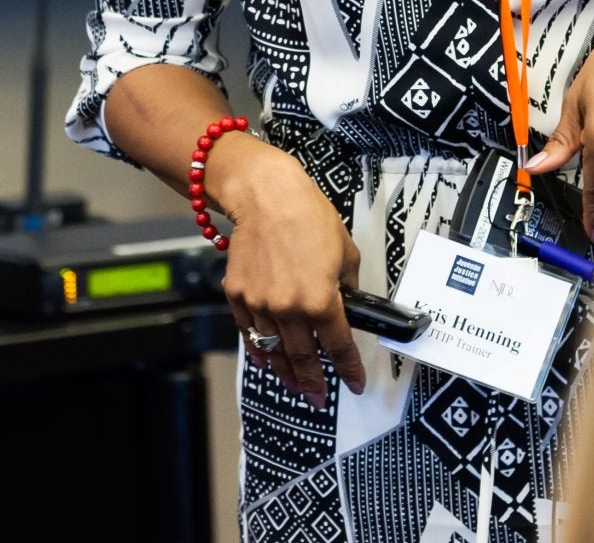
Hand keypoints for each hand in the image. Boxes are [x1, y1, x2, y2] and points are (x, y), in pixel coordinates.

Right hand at [213, 137, 366, 401]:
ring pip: (275, 352)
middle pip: (304, 359)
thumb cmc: (307, 217)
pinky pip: (249, 334)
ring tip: (296, 386)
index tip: (355, 383)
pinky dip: (260, 350)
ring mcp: (260, 306)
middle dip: (315, 383)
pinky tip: (267, 360)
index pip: (339, 347)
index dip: (349, 370)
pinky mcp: (238, 296)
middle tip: (320, 397)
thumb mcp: (345, 252)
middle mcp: (290, 310)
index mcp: (322, 301)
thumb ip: (346, 286)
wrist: (266, 196)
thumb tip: (346, 305)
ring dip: (287, 373)